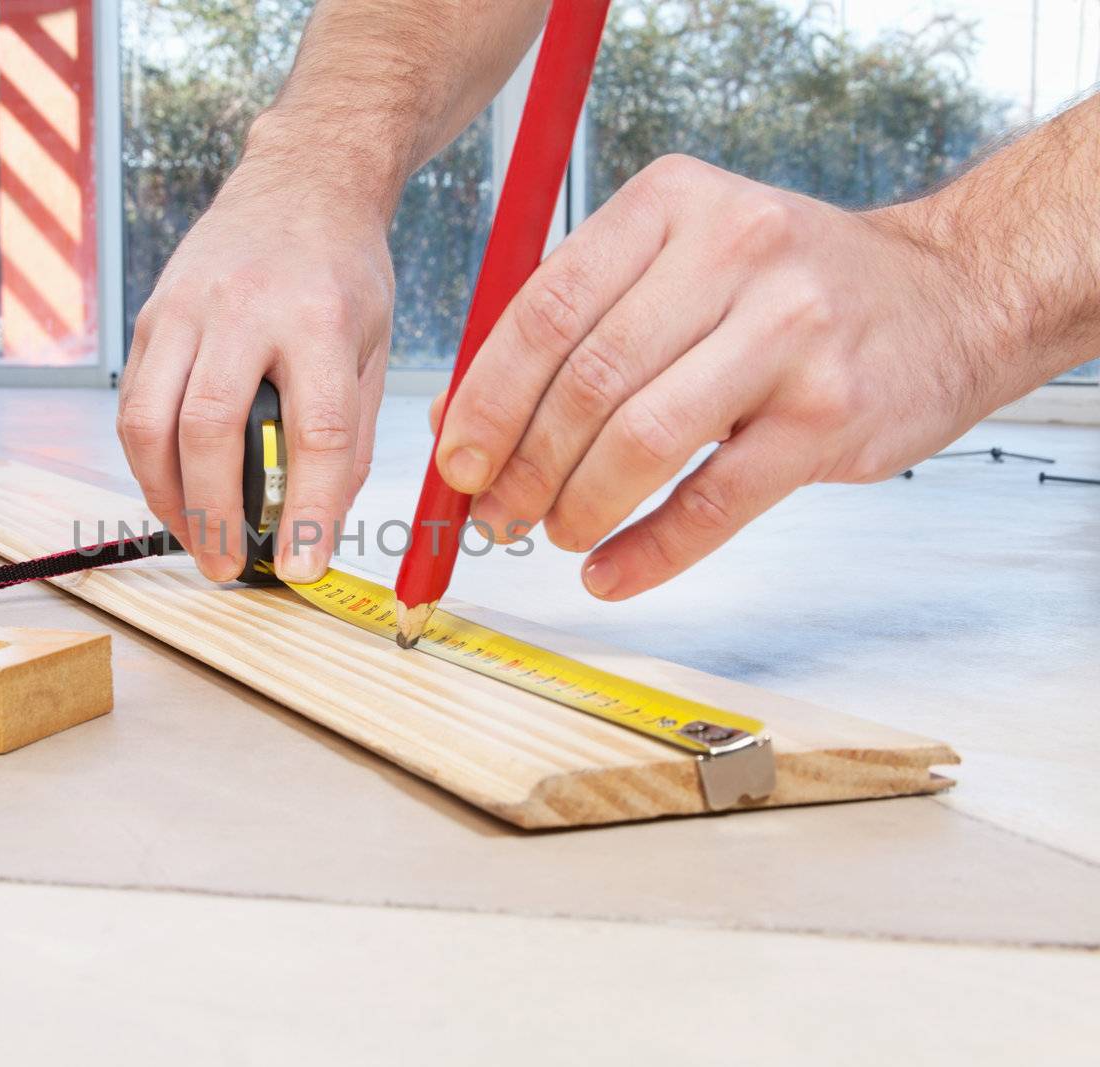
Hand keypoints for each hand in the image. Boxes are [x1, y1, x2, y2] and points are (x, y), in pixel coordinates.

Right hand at [117, 138, 393, 583]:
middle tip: (229, 568)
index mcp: (320, 319)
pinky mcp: (152, 315)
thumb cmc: (342, 272)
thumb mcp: (373, 347)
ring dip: (166, 496)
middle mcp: (244, 309)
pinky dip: (147, 461)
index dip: (305, 510)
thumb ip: (348, 434)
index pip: (314, 431)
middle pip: (210, 428)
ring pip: (150, 420)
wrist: (299, 183)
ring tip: (195, 540)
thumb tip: (316, 523)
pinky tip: (173, 491)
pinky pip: (134, 403)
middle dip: (215, 513)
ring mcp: (186, 308)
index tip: (301, 567)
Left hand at [433, 154, 1008, 600]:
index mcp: (671, 204)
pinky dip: (648, 550)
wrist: (946, 295)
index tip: (455, 461)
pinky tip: (609, 572)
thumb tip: (461, 420)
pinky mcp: (829, 413)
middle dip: (523, 465)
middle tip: (498, 512)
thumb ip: (573, 325)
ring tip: (555, 533)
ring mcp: (790, 333)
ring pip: (642, 440)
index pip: (545, 309)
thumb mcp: (677, 262)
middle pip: (587, 381)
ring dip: (578, 506)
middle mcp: (732, 252)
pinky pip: (714, 501)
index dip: (485, 398)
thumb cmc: (783, 287)